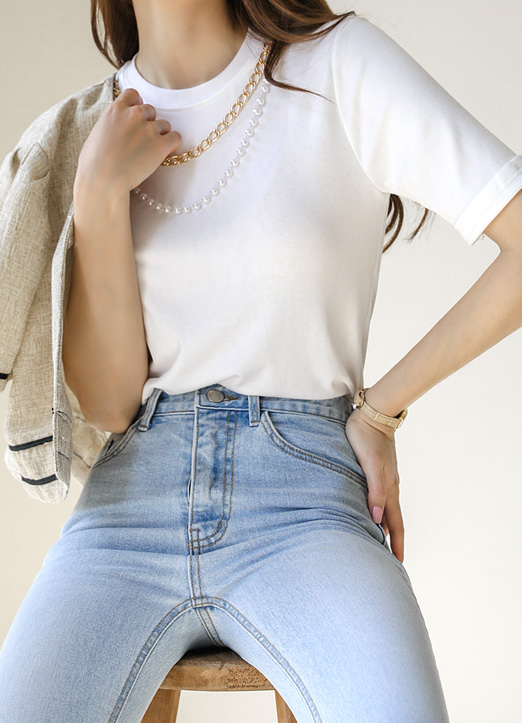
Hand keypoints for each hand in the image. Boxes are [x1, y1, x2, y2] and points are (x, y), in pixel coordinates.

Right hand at [75, 87, 182, 196]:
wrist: (103, 180)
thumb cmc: (93, 165)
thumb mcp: (96, 135)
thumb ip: (110, 125)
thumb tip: (115, 130)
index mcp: (116, 110)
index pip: (133, 94)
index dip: (137, 104)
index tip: (137, 116)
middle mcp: (134, 115)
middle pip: (150, 110)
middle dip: (148, 123)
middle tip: (142, 141)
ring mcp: (149, 129)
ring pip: (164, 124)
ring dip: (160, 135)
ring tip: (150, 151)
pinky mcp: (161, 145)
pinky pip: (175, 137)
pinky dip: (172, 145)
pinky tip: (165, 153)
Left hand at [344, 408, 404, 561]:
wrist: (373, 414)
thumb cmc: (367, 438)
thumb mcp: (371, 465)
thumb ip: (375, 491)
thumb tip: (377, 519)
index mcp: (389, 488)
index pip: (395, 523)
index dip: (397, 544)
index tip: (398, 563)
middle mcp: (390, 486)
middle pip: (393, 519)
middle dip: (393, 540)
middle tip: (391, 560)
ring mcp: (385, 478)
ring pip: (386, 509)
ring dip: (386, 527)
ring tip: (380, 542)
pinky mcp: (378, 470)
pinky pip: (380, 497)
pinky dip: (379, 510)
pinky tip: (372, 512)